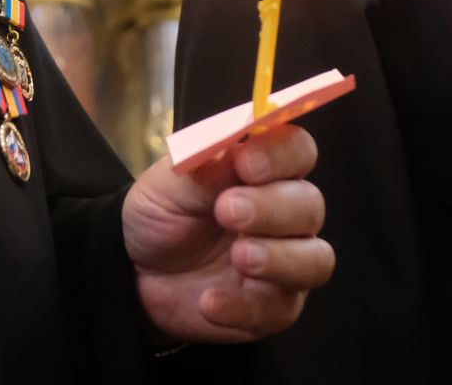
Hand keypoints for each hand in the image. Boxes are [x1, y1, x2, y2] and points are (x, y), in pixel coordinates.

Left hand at [122, 124, 332, 342]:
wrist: (136, 273)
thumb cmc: (162, 217)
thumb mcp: (167, 185)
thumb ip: (202, 165)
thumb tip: (231, 143)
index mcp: (265, 171)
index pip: (298, 150)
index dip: (281, 154)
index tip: (246, 162)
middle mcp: (286, 214)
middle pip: (310, 205)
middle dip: (273, 207)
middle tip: (228, 210)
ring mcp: (286, 262)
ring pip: (315, 260)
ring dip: (279, 258)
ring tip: (238, 257)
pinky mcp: (274, 307)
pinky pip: (279, 309)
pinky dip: (244, 305)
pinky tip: (210, 300)